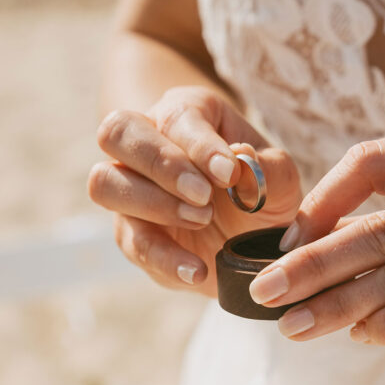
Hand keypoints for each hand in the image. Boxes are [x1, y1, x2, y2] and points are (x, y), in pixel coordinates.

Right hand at [88, 86, 300, 295]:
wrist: (252, 239)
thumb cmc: (262, 192)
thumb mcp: (279, 180)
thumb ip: (267, 170)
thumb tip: (242, 159)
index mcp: (187, 114)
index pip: (178, 117)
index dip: (200, 146)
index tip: (228, 173)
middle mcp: (147, 142)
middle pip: (117, 132)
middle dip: (160, 164)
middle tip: (202, 195)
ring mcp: (130, 187)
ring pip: (104, 182)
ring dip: (152, 204)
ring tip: (202, 220)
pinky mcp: (131, 232)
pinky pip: (130, 241)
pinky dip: (163, 258)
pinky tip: (196, 269)